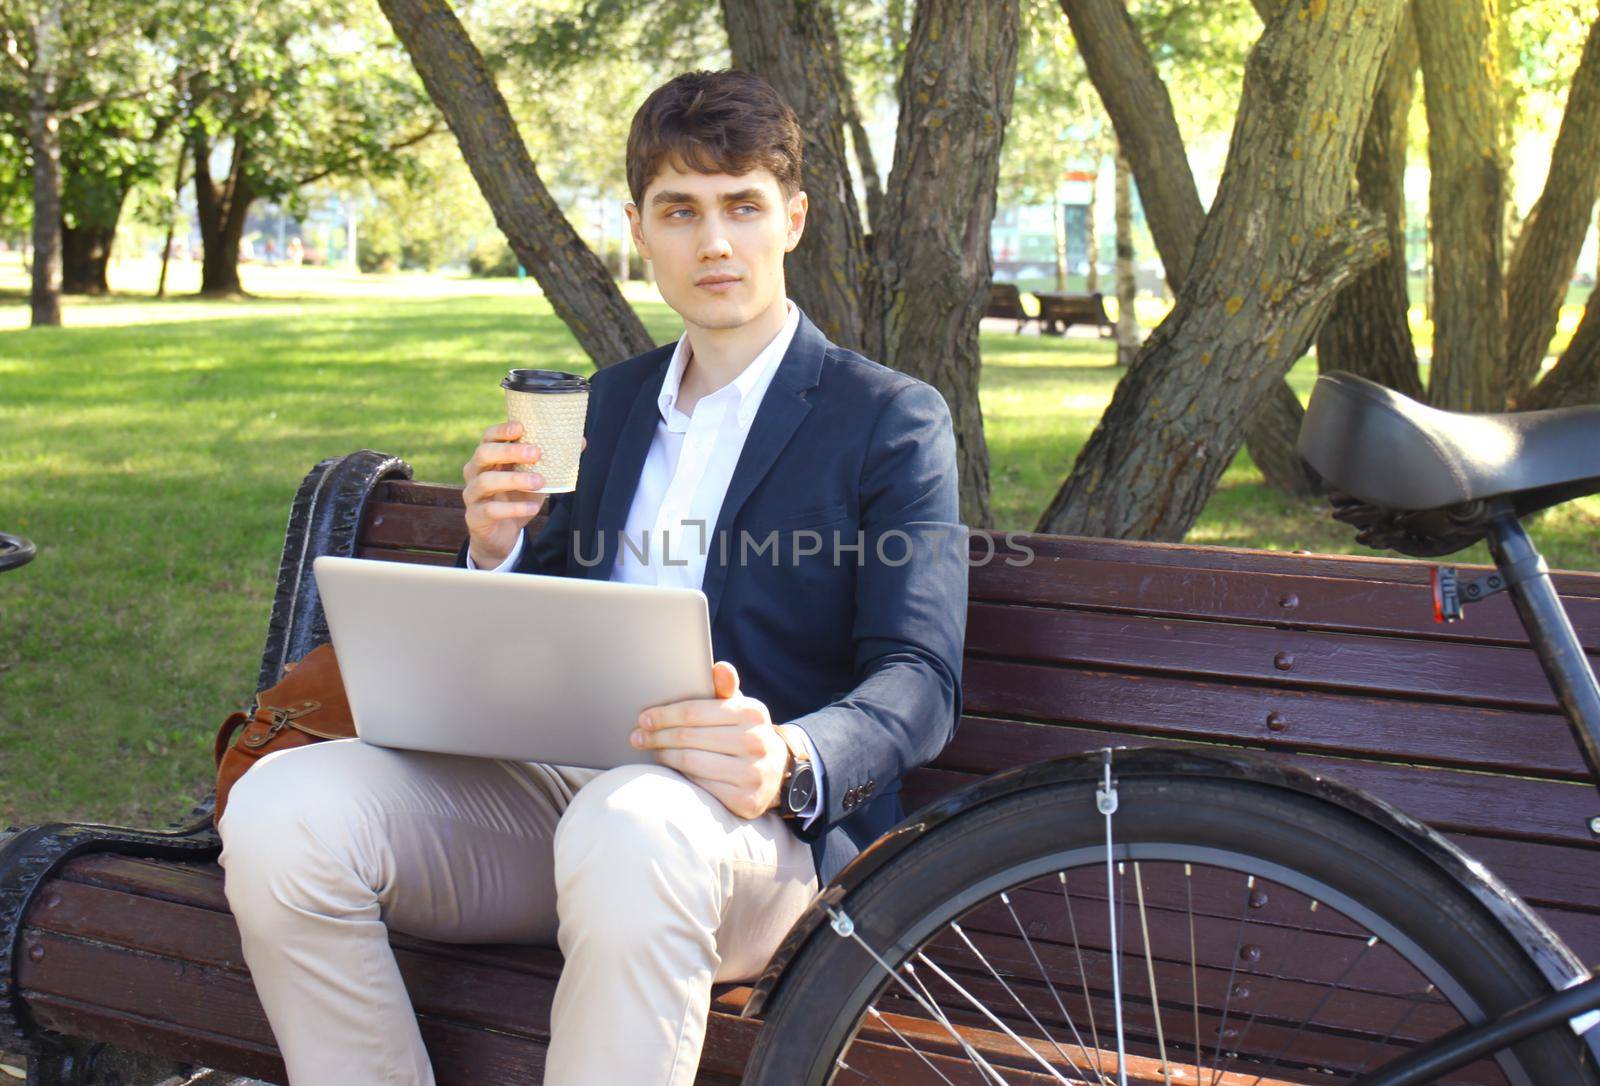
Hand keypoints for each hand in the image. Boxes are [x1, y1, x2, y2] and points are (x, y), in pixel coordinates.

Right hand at [462, 421, 585, 567]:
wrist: (501, 535)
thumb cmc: (517, 498)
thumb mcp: (534, 477)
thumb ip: (552, 461)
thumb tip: (580, 442)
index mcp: (488, 458)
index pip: (488, 437)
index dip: (502, 430)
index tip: (521, 427)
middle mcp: (475, 472)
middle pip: (484, 453)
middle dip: (510, 451)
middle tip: (536, 453)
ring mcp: (472, 494)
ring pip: (485, 481)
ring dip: (514, 480)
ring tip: (539, 482)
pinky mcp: (474, 517)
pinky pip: (490, 510)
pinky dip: (513, 509)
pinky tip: (532, 508)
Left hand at [631, 661, 788, 819]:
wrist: (775, 773)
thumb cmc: (744, 733)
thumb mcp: (739, 709)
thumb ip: (726, 689)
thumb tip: (720, 668)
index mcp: (752, 712)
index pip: (694, 711)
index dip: (664, 715)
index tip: (644, 718)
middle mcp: (756, 741)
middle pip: (689, 737)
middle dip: (658, 736)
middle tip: (638, 737)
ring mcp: (753, 773)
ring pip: (690, 761)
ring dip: (664, 756)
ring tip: (651, 750)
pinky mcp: (745, 800)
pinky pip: (699, 785)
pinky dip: (681, 777)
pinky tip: (671, 770)